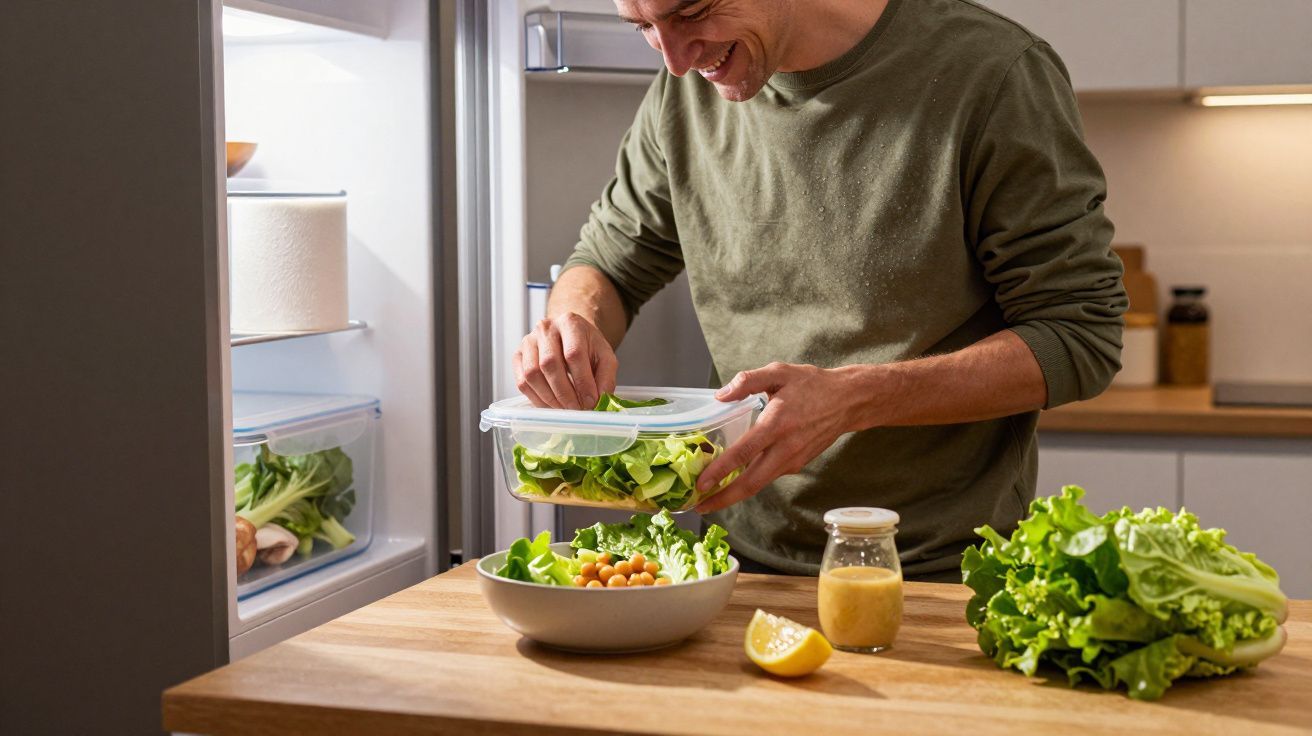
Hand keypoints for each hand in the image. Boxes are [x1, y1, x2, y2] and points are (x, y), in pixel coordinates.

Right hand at [514, 313, 618, 409]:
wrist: (570, 335)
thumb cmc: (587, 346)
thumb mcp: (605, 357)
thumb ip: (606, 378)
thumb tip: (600, 401)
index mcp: (570, 323)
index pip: (573, 353)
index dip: (582, 381)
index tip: (590, 401)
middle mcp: (546, 328)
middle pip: (549, 364)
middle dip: (565, 393)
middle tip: (577, 409)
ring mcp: (528, 341)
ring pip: (532, 375)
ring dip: (550, 398)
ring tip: (565, 408)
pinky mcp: (518, 355)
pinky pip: (522, 382)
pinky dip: (537, 399)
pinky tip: (551, 404)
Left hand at [695, 362, 867, 513]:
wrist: (848, 401)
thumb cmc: (812, 384)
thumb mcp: (779, 372)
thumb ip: (747, 381)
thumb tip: (720, 395)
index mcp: (777, 424)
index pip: (743, 453)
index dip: (720, 471)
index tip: (701, 484)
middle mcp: (785, 448)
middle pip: (751, 483)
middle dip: (723, 498)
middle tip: (699, 506)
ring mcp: (793, 460)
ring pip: (759, 483)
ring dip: (734, 493)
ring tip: (711, 496)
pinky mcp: (797, 464)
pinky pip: (769, 475)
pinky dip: (750, 481)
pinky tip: (734, 478)